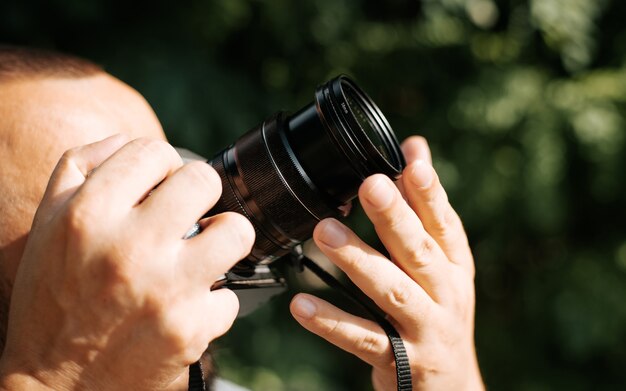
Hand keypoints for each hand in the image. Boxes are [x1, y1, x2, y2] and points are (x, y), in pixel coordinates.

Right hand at [0, 135, 253, 389]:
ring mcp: (165, 290)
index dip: (163, 164)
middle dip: (201, 194)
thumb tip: (128, 141)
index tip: (162, 184)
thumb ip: (81, 167)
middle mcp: (128, 248)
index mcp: (88, 215)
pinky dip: (213, 301)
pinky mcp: (190, 330)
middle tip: (191, 213)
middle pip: (204, 181)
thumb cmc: (52, 298)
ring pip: (238, 231)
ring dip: (226, 239)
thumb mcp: (47, 224)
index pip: (152, 151)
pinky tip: (188, 305)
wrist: (56, 385)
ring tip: (206, 250)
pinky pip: (230, 296)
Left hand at [290, 136, 483, 389]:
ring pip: (391, 292)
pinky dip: (333, 322)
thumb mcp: (441, 263)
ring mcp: (424, 329)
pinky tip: (301, 304)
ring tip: (325, 232)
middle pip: (419, 252)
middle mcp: (445, 294)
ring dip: (359, 261)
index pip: (443, 223)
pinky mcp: (400, 361)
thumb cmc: (439, 312)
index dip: (429, 192)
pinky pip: (363, 339)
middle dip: (395, 218)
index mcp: (453, 266)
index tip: (411, 160)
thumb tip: (414, 146)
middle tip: (370, 185)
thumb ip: (423, 206)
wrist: (452, 388)